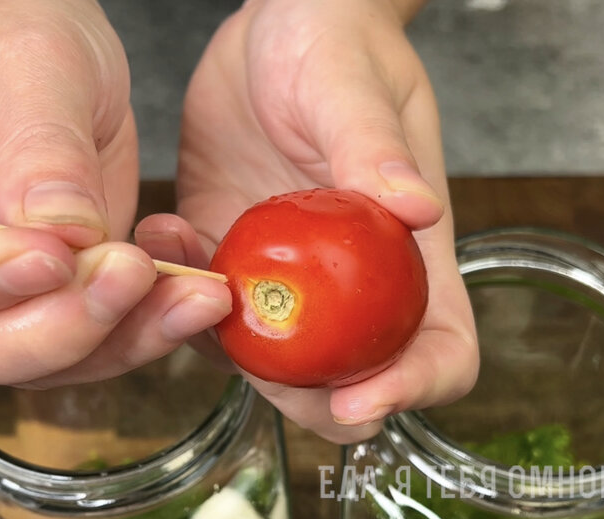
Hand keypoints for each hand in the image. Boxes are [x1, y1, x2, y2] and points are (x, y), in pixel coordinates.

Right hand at [0, 0, 230, 389]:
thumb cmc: (11, 43)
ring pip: (9, 365)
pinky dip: (132, 338)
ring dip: (104, 343)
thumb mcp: (30, 66)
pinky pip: (68, 357)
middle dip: (41, 329)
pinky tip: (185, 302)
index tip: (47, 259)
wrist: (51, 65)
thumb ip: (43, 151)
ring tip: (183, 296)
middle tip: (127, 277)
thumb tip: (66, 240)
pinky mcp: (13, 318)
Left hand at [178, 0, 478, 442]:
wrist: (275, 21)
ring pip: (266, 363)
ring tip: (190, 263)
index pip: (440, 350)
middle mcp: (355, 285)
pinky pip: (201, 311)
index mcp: (411, 255)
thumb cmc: (336, 42)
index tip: (360, 395)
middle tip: (248, 352)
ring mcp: (290, 281)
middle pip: (348, 383)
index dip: (412, 389)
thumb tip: (420, 210)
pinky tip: (164, 233)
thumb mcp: (353, 87)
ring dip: (220, 343)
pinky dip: (173, 294)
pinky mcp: (231, 259)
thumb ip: (378, 148)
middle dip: (300, 395)